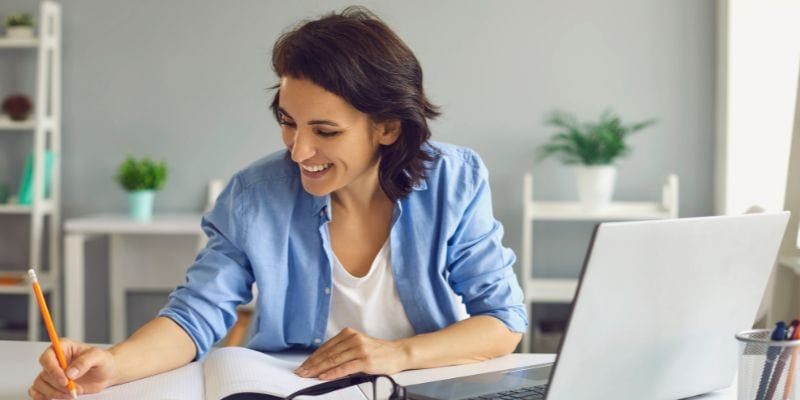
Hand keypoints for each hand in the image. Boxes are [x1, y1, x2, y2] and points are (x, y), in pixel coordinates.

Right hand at [29, 338, 116, 399]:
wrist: (106, 373)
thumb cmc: (103, 361)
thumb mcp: (98, 357)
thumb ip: (85, 362)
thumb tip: (70, 373)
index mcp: (63, 347)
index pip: (48, 357)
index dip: (53, 370)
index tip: (65, 380)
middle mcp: (55, 359)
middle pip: (45, 373)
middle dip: (58, 385)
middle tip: (73, 389)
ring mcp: (52, 373)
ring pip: (40, 384)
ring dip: (54, 393)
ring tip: (72, 394)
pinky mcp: (52, 384)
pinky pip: (38, 391)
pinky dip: (44, 397)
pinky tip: (57, 398)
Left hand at [294, 327, 409, 379]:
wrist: (398, 353)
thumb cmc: (379, 352)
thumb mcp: (358, 345)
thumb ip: (342, 350)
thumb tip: (323, 362)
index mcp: (349, 334)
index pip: (325, 347)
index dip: (312, 357)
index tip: (303, 365)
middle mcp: (353, 339)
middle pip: (327, 354)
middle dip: (311, 364)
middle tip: (301, 372)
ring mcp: (359, 349)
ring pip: (333, 360)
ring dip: (318, 369)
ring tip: (308, 375)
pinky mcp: (365, 360)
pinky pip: (344, 367)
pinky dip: (332, 373)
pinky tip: (324, 376)